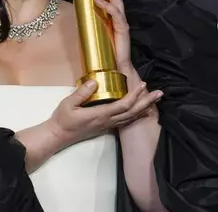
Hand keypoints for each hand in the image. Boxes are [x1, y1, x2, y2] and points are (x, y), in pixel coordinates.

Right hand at [48, 79, 162, 144]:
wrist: (58, 136)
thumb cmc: (62, 119)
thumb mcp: (68, 104)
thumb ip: (81, 93)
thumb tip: (94, 82)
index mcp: (100, 114)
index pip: (123, 105)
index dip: (134, 95)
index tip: (142, 84)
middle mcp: (107, 121)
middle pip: (132, 112)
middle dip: (146, 102)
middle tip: (159, 93)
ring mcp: (107, 125)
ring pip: (131, 118)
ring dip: (144, 108)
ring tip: (155, 100)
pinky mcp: (105, 127)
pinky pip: (125, 121)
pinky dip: (136, 115)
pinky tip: (141, 112)